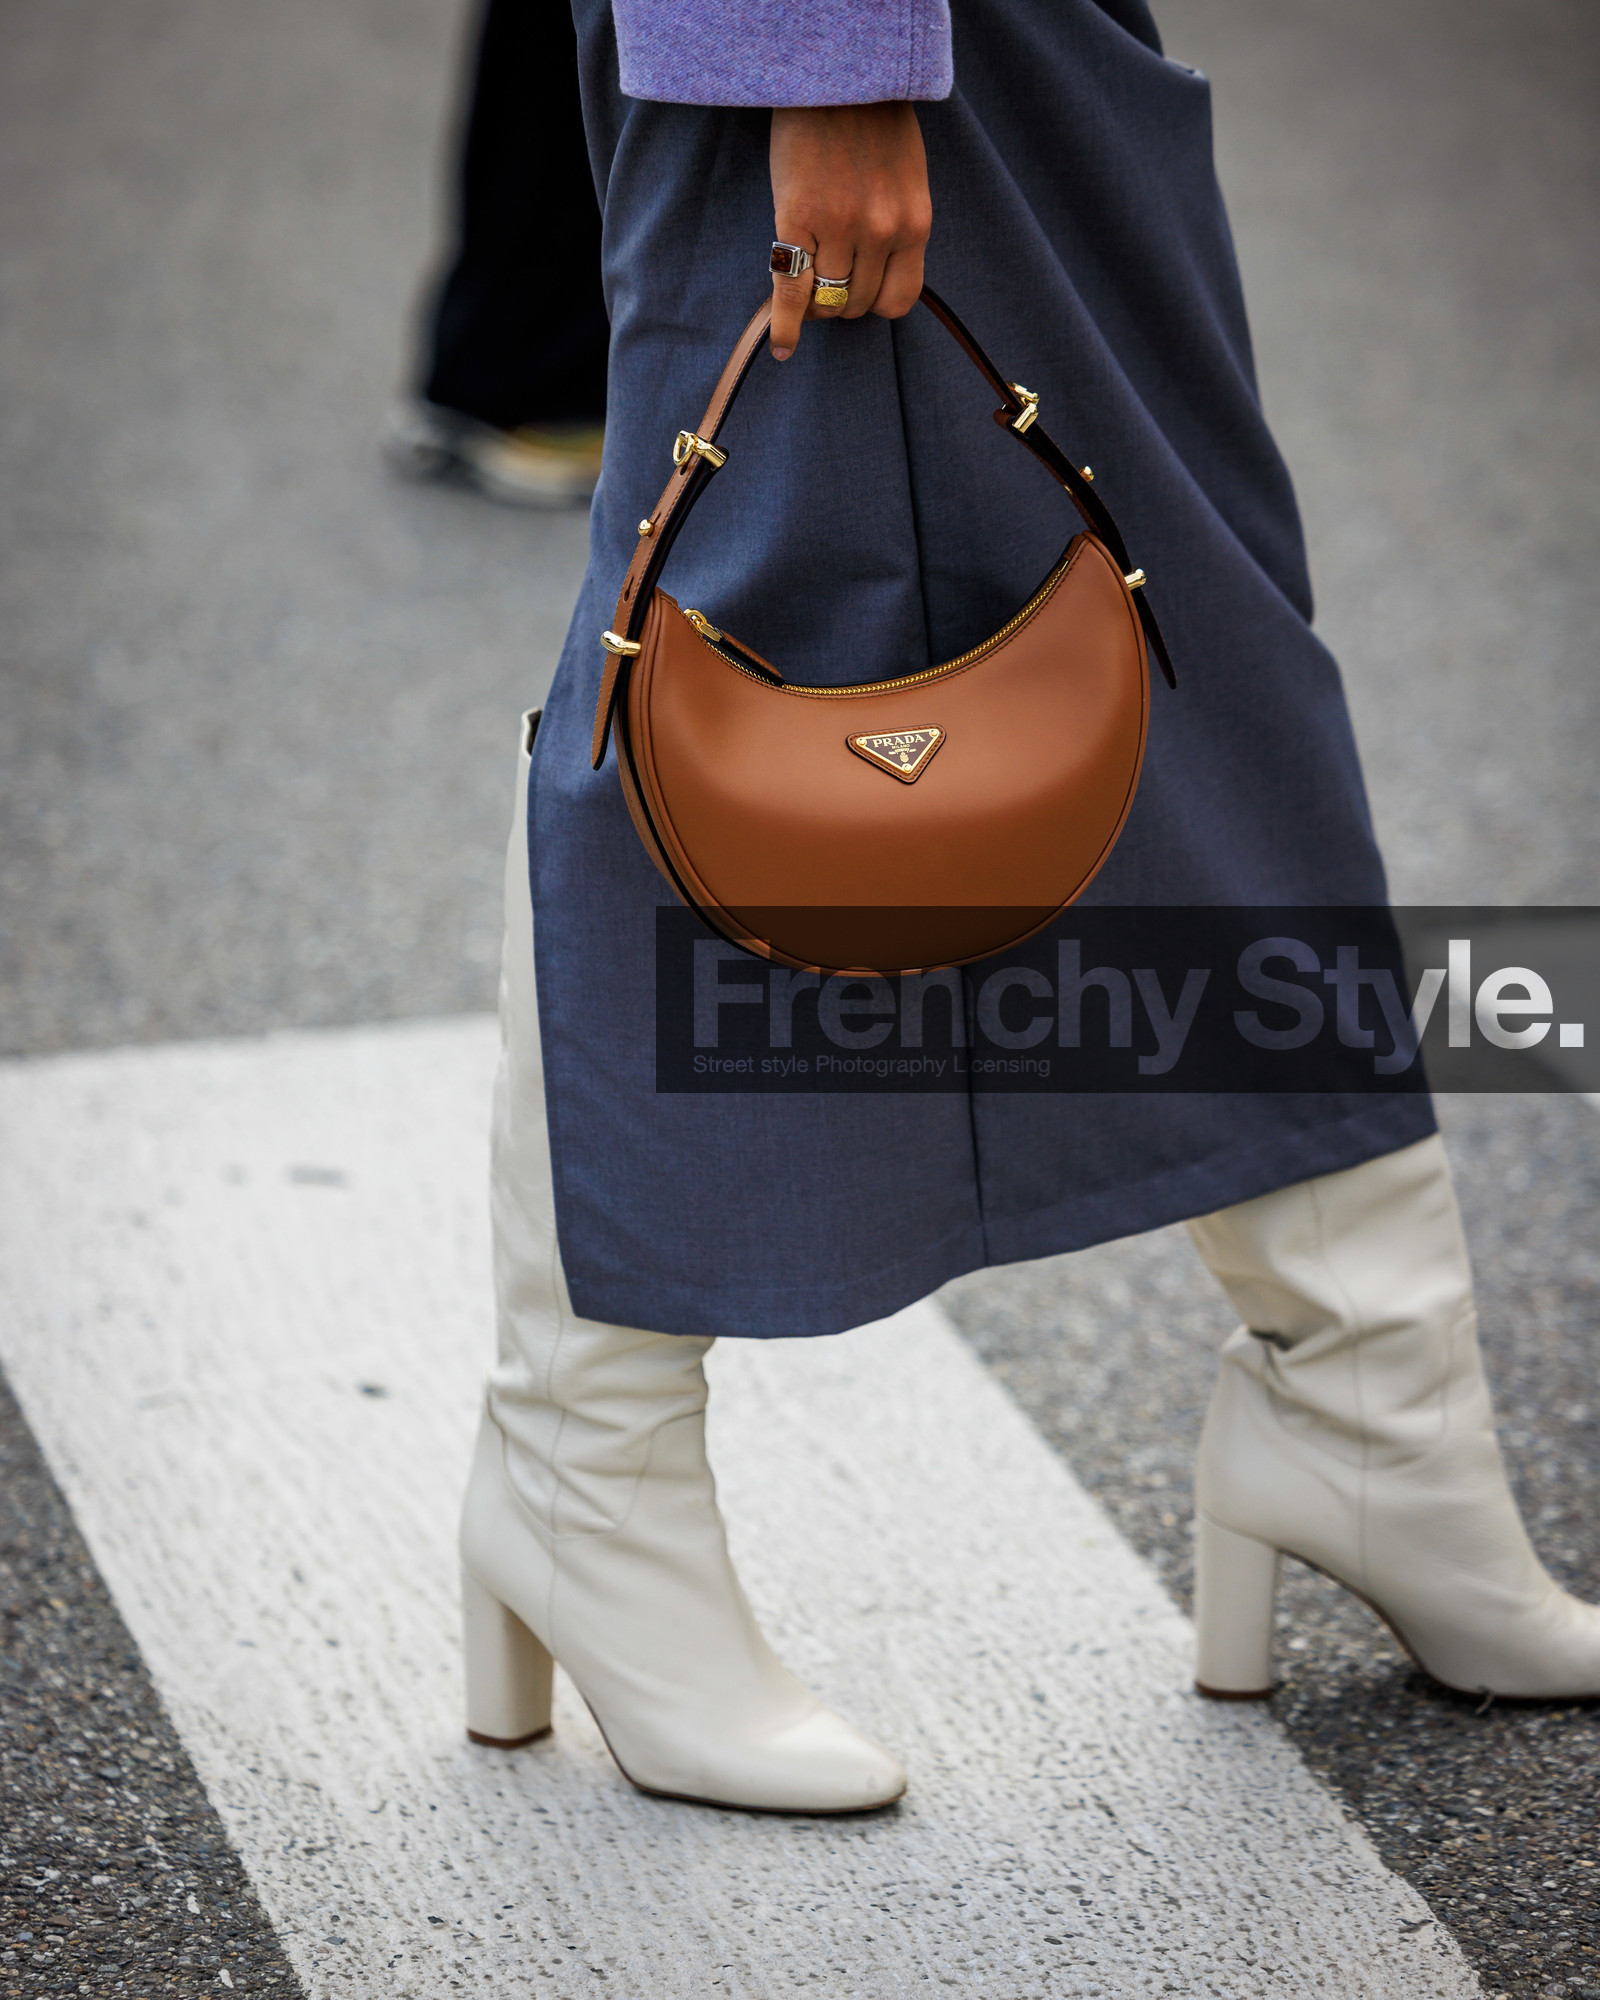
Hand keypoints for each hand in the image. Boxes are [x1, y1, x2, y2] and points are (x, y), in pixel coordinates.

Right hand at [768, 103, 931, 359]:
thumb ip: (896, 226)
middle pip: (857, 303)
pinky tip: (782, 346)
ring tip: (805, 281)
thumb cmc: (871, 123)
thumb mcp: (905, 178)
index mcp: (914, 223)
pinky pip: (792, 289)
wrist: (836, 75)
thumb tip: (876, 275)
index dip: (874, 303)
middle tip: (825, 280)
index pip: (898, 300)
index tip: (859, 293)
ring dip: (815, 302)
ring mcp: (840, 227)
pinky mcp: (797, 219)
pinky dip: (786, 324)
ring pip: (826, 300)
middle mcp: (882, 232)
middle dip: (841, 300)